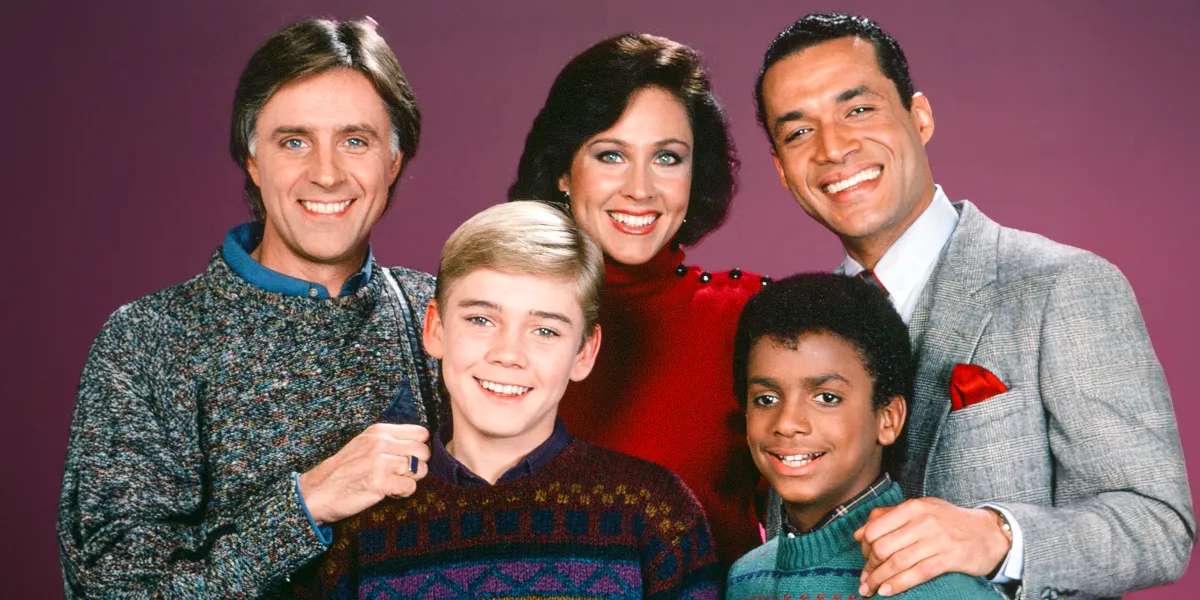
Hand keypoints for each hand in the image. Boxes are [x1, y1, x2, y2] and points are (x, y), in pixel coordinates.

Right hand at [298, 423, 430, 524]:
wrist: (317, 492)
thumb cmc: (343, 470)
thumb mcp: (364, 444)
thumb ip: (389, 440)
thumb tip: (421, 444)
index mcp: (379, 431)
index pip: (421, 433)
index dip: (419, 448)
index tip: (408, 458)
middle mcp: (381, 442)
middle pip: (424, 451)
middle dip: (418, 465)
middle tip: (401, 474)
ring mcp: (380, 462)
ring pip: (420, 469)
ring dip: (410, 480)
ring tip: (393, 483)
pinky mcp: (380, 482)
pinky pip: (410, 486)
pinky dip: (402, 493)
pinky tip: (389, 492)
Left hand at [853, 497, 1009, 596]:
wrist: (989, 532)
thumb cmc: (950, 522)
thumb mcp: (921, 510)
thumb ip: (889, 517)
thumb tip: (859, 534)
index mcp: (913, 507)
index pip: (875, 528)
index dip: (864, 548)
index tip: (863, 560)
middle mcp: (924, 521)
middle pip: (883, 547)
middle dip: (869, 567)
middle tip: (864, 580)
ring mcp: (938, 539)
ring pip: (898, 562)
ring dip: (879, 579)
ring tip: (869, 590)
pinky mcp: (950, 557)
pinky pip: (918, 573)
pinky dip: (899, 584)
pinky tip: (887, 591)